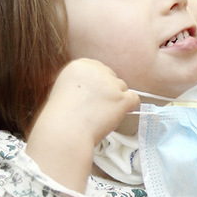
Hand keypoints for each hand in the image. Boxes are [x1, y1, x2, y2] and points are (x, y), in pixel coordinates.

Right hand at [25, 59, 139, 190]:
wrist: (64, 131)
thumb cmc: (61, 117)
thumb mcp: (65, 88)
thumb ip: (83, 83)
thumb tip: (100, 87)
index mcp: (80, 65)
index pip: (99, 69)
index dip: (98, 84)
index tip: (94, 96)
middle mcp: (96, 70)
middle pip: (112, 78)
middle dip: (108, 92)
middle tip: (96, 108)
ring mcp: (111, 84)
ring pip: (122, 89)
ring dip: (116, 101)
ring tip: (99, 115)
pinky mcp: (122, 98)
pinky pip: (134, 100)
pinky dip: (129, 108)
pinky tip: (118, 115)